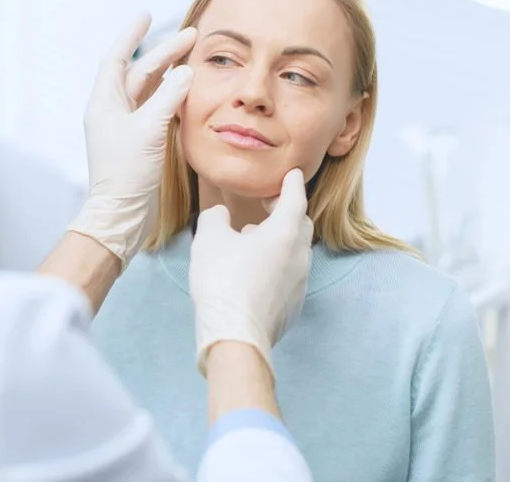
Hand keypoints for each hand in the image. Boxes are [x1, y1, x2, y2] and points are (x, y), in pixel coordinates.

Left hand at [67, 14, 196, 267]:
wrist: (120, 215)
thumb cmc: (126, 175)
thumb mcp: (149, 130)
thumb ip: (168, 98)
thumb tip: (185, 72)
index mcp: (104, 103)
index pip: (118, 59)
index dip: (131, 36)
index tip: (146, 16)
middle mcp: (113, 111)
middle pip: (140, 73)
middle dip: (164, 53)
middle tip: (191, 35)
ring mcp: (127, 128)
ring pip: (150, 91)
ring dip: (170, 74)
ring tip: (193, 58)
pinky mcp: (140, 143)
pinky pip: (157, 110)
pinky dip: (172, 97)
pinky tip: (188, 91)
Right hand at [189, 168, 313, 377]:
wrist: (235, 335)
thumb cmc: (222, 281)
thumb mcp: (209, 239)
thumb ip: (215, 218)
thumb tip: (221, 215)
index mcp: (285, 233)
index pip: (295, 198)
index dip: (292, 184)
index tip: (293, 174)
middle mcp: (299, 255)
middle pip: (301, 224)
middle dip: (287, 212)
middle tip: (267, 207)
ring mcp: (300, 283)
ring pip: (295, 252)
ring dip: (279, 241)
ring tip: (253, 242)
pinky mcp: (294, 306)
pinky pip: (290, 276)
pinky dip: (277, 266)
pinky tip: (255, 274)